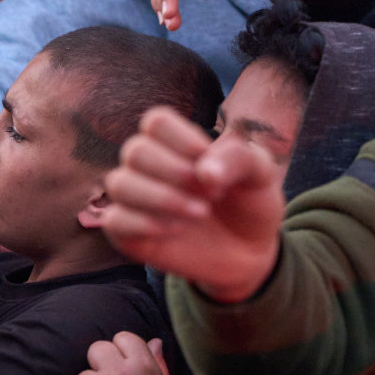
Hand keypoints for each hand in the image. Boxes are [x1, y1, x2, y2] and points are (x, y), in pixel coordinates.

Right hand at [100, 107, 282, 302]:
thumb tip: (203, 172)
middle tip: (211, 194)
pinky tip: (176, 231)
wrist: (250, 252)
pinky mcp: (126, 232)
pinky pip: (114, 220)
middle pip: (135, 150)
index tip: (209, 162)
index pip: (156, 122)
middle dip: (176, 172)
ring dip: (162, 198)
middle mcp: (147, 167)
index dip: (182, 140)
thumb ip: (239, 158)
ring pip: (119, 184)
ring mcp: (134, 200)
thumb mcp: (260, 174)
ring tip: (199, 213)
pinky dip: (144, 224)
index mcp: (173, 143)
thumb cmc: (248, 204)